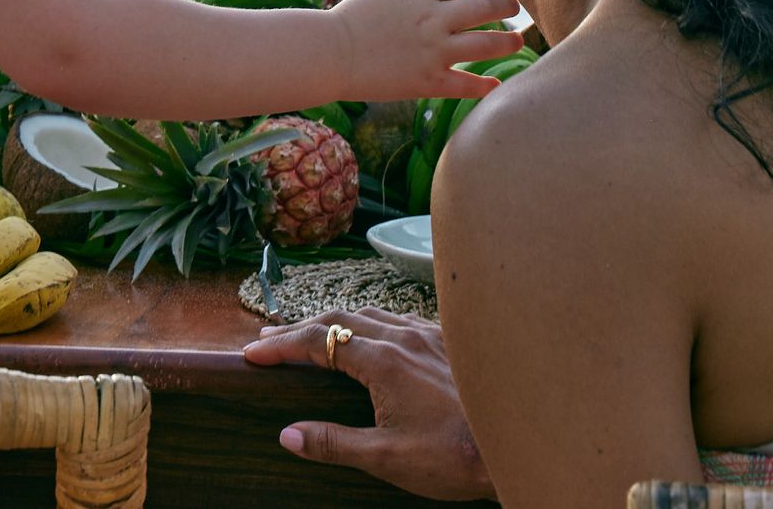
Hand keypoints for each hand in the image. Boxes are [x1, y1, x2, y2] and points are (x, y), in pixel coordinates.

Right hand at [243, 309, 495, 501]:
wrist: (519, 442)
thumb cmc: (454, 455)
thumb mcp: (386, 458)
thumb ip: (333, 444)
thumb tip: (287, 435)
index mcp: (383, 361)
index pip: (318, 342)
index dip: (281, 347)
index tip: (252, 354)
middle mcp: (404, 337)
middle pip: (339, 319)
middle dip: (300, 328)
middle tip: (271, 341)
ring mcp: (430, 334)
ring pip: (371, 314)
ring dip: (336, 322)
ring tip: (315, 335)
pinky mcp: (450, 342)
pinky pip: (400, 320)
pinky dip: (371, 323)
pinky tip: (375, 337)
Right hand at [332, 0, 522, 100]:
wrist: (329, 52)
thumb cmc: (349, 21)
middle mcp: (433, 19)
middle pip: (485, 7)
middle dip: (505, 7)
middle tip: (514, 10)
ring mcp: (433, 51)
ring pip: (486, 44)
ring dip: (507, 42)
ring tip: (516, 42)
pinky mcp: (427, 81)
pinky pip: (467, 84)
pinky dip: (485, 85)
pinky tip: (495, 85)